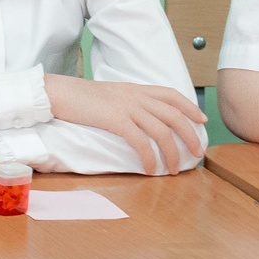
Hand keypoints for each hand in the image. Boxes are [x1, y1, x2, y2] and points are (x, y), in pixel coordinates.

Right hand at [45, 75, 208, 173]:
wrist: (57, 93)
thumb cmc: (78, 98)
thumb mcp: (109, 94)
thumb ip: (126, 102)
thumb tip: (139, 117)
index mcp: (135, 88)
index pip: (171, 94)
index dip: (190, 106)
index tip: (201, 119)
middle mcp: (135, 96)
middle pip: (173, 115)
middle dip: (190, 136)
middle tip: (197, 153)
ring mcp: (126, 107)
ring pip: (161, 131)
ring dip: (172, 153)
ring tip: (174, 169)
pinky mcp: (115, 120)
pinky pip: (140, 142)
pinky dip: (149, 158)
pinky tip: (150, 169)